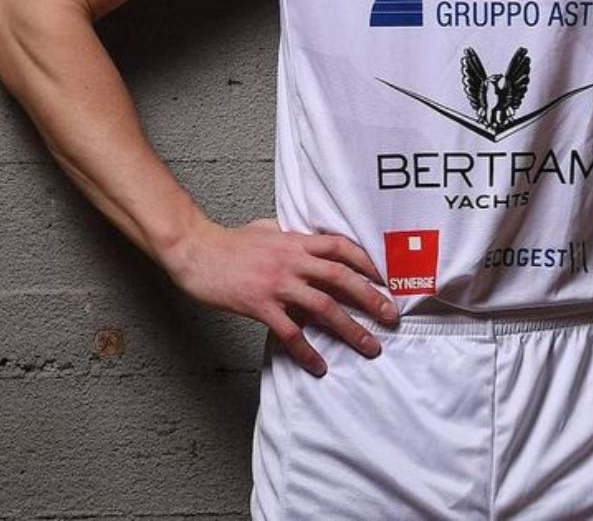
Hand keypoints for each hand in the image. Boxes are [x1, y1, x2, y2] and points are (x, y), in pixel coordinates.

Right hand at [164, 216, 398, 375]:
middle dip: (371, 298)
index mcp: (296, 241)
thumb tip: (304, 239)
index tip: (385, 278)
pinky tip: (319, 366)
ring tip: (369, 346)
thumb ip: (289, 235)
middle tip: (392, 316)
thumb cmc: (231, 242)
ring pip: (323, 307)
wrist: (198, 251)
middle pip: (341, 278)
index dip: (366, 262)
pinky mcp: (260, 306)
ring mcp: (278, 284)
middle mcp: (293, 261)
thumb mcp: (266, 229)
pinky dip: (307, 351)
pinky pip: (290, 333)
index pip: (341, 248)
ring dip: (350, 329)